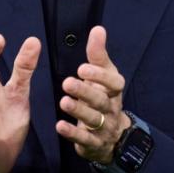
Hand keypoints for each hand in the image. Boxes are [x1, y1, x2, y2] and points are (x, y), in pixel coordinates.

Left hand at [56, 25, 130, 163]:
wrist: (113, 135)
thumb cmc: (103, 96)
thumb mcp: (103, 75)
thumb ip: (98, 54)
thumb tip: (98, 29)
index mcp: (114, 90)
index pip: (114, 83)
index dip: (100, 76)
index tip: (82, 68)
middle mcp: (111, 108)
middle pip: (101, 100)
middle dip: (85, 92)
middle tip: (67, 83)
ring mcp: (104, 128)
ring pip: (93, 119)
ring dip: (79, 110)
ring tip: (63, 102)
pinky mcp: (93, 143)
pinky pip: (84, 139)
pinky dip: (73, 133)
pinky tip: (59, 126)